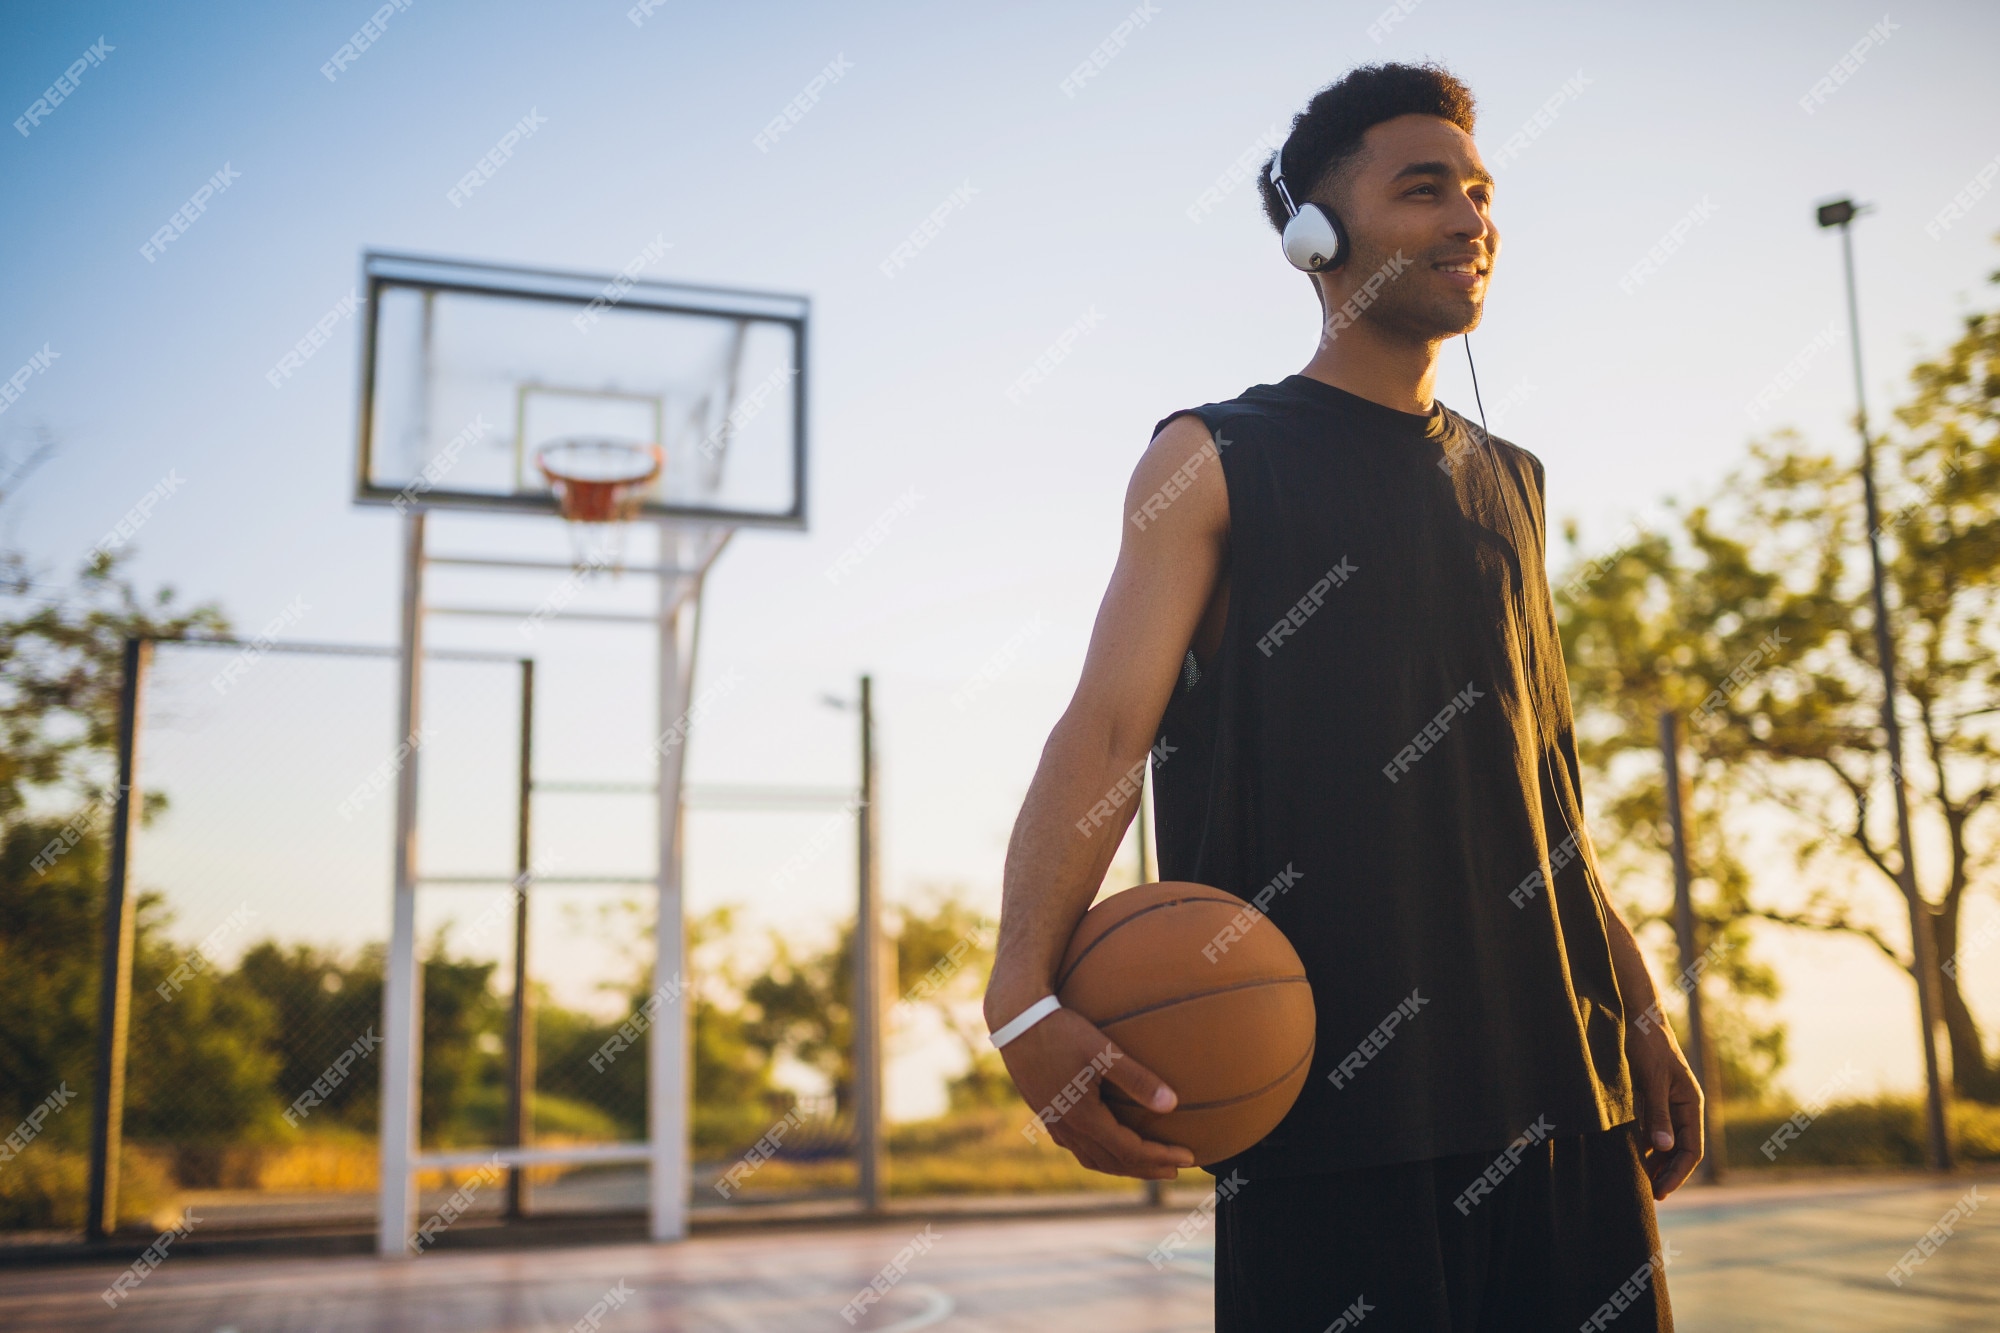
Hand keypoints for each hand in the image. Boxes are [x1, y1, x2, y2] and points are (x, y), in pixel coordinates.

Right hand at [996, 1006, 1195, 1179]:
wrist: (1017, 1021)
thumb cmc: (1062, 1032)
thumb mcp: (1103, 1051)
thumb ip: (1138, 1079)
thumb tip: (1172, 1104)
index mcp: (1084, 1117)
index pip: (1130, 1151)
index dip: (1160, 1157)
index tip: (1188, 1157)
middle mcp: (1068, 1128)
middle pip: (1113, 1162)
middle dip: (1146, 1168)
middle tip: (1175, 1169)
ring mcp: (1054, 1122)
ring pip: (1092, 1159)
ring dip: (1123, 1166)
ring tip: (1147, 1164)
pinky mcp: (1046, 1112)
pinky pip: (1077, 1148)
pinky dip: (1100, 1155)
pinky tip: (1107, 1145)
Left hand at [1627, 1014, 1703, 1199]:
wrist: (1635, 1018)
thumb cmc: (1647, 1045)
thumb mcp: (1652, 1079)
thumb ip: (1658, 1112)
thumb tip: (1665, 1148)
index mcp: (1691, 1104)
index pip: (1691, 1150)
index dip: (1677, 1173)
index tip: (1660, 1191)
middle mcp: (1682, 1108)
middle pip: (1679, 1151)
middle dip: (1666, 1174)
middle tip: (1648, 1196)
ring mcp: (1666, 1105)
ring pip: (1664, 1143)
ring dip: (1654, 1162)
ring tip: (1638, 1183)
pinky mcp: (1650, 1100)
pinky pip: (1650, 1130)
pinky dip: (1642, 1146)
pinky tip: (1628, 1158)